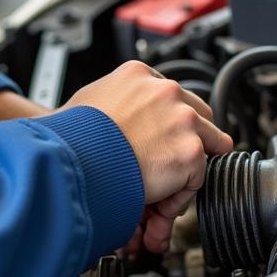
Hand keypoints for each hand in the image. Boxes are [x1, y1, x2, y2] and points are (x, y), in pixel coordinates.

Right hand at [64, 61, 231, 251]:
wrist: (70, 158)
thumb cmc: (69, 138)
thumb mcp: (86, 102)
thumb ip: (111, 103)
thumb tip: (112, 121)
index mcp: (139, 75)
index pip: (171, 96)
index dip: (171, 123)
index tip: (164, 140)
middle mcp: (166, 92)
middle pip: (199, 117)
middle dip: (188, 142)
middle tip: (170, 166)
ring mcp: (183, 120)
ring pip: (206, 147)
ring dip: (188, 170)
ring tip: (162, 191)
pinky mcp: (190, 151)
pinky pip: (197, 179)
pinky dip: (179, 195)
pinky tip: (155, 202)